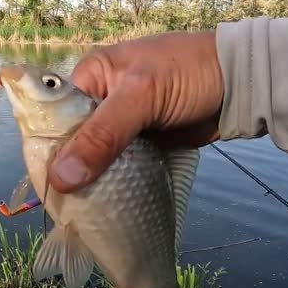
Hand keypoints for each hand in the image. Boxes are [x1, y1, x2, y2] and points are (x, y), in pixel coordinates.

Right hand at [47, 30, 223, 193]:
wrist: (239, 83)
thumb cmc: (186, 74)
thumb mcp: (140, 98)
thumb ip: (102, 136)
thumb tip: (61, 179)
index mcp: (90, 77)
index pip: (55, 118)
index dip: (49, 152)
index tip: (49, 187)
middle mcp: (99, 100)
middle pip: (73, 142)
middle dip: (71, 172)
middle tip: (66, 207)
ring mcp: (121, 124)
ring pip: (95, 158)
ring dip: (93, 181)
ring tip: (82, 213)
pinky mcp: (141, 144)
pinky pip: (119, 166)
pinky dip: (115, 183)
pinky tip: (105, 205)